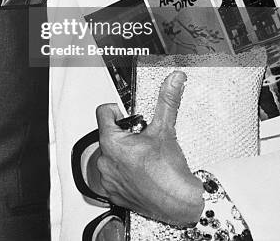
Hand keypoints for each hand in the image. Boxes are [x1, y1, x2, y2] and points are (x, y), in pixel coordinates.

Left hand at [94, 71, 202, 225]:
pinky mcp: (114, 194)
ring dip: (123, 153)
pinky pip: (113, 174)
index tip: (131, 118)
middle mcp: (105, 162)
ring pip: (110, 154)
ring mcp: (108, 180)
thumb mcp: (165, 129)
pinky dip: (124, 171)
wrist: (180, 204)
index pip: (103, 112)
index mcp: (112, 143)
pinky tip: (141, 172)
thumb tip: (173, 80)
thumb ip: (167, 100)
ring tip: (143, 157)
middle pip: (108, 134)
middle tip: (142, 140)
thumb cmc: (170, 173)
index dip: (118, 111)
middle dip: (124, 133)